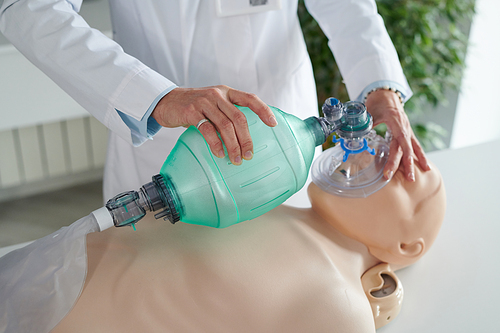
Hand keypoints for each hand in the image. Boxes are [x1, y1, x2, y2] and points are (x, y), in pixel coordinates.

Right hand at [151, 85, 276, 164]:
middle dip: (246, 139)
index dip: (263, 110)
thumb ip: (227, 113)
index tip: (273, 124)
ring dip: (233, 145)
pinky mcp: (191, 112)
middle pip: (239, 118)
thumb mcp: (213, 103)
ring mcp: (204, 102)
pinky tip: (219, 154)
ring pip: (225, 125)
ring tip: (236, 159)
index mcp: (227, 92)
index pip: (250, 98)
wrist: (166, 101)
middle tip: (249, 155)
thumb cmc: (194, 106)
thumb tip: (245, 137)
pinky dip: (216, 144)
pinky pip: (208, 130)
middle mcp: (218, 94)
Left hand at [365, 89, 430, 181]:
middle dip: (406, 164)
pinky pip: (414, 145)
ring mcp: (407, 129)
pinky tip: (425, 166)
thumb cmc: (377, 103)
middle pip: (405, 148)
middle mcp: (404, 126)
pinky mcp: (407, 132)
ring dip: (417, 162)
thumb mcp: (369, 112)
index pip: (399, 141)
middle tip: (408, 179)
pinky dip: (419, 155)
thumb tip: (355, 137)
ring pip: (414, 147)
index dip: (397, 156)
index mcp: (395, 121)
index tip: (391, 169)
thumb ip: (364, 125)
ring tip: (421, 175)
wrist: (386, 94)